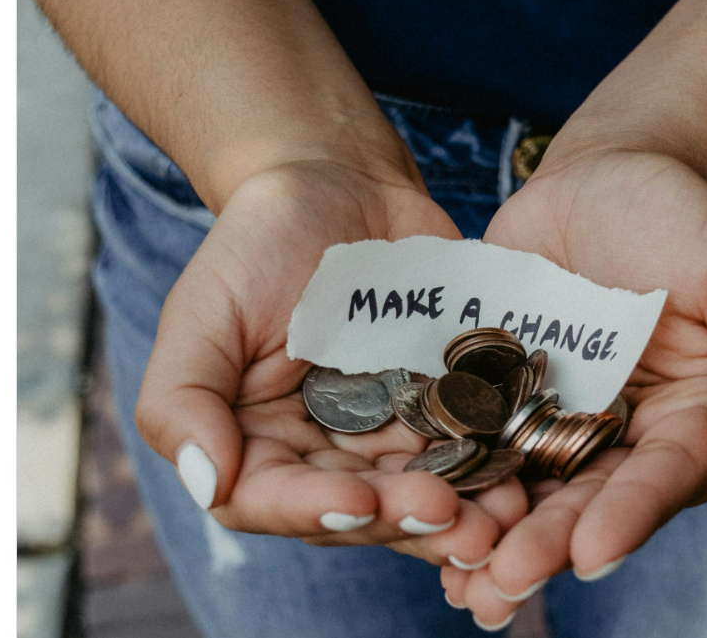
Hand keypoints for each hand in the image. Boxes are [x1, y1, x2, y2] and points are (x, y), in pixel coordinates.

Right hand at [135, 160, 527, 564]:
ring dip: (463, 512)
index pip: (273, 500)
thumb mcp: (203, 311)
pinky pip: (469, 444)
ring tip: (502, 518)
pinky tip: (523, 475)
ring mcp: (388, 432)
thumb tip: (207, 482)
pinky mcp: (442, 404)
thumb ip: (182, 399)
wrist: (339, 186)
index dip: (316, 511)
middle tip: (453, 519)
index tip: (361, 502)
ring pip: (421, 490)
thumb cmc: (259, 244)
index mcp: (257, 442)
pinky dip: (494, 464)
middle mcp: (323, 452)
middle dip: (405, 519)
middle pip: (360, 509)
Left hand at [442, 150, 706, 624]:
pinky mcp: (499, 394)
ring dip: (493, 535)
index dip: (632, 515)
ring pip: (526, 487)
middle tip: (504, 582)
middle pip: (588, 500)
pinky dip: (451, 477)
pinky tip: (417, 515)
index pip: (666, 477)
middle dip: (548, 544)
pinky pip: (474, 440)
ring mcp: (555, 417)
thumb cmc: (682, 219)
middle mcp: (622, 436)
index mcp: (689, 421)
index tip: (592, 551)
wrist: (602, 177)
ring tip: (460, 580)